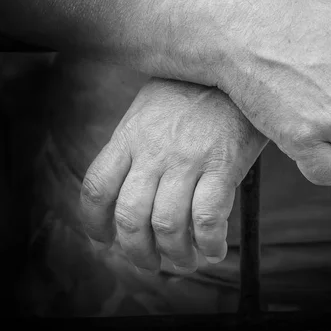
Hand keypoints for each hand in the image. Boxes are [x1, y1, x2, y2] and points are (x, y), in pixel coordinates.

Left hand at [79, 78, 266, 271]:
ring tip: (187, 261)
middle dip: (137, 252)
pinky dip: (209, 243)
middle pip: (130, 217)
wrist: (235, 66)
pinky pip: (208, 218)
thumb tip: (132, 186)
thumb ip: (136, 144)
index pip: (97, 188)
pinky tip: (215, 249)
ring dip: (176, 256)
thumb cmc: (194, 89)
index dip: (95, 223)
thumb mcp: (150, 107)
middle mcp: (152, 150)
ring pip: (167, 225)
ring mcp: (187, 158)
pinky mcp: (222, 163)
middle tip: (150, 263)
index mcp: (129, 135)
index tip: (105, 239)